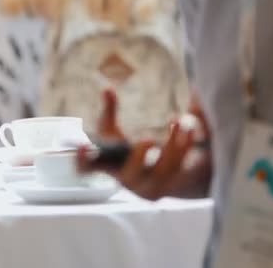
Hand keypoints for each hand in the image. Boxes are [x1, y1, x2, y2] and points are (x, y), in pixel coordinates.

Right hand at [76, 89, 209, 200]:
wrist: (162, 178)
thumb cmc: (129, 153)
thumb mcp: (115, 134)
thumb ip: (109, 112)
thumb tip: (107, 89)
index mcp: (109, 167)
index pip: (89, 169)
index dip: (84, 160)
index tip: (84, 145)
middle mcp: (128, 179)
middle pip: (131, 173)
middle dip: (139, 157)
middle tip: (147, 138)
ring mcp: (152, 185)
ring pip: (163, 169)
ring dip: (171, 145)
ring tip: (177, 121)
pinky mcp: (174, 183)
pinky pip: (182, 165)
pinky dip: (185, 145)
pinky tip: (188, 128)